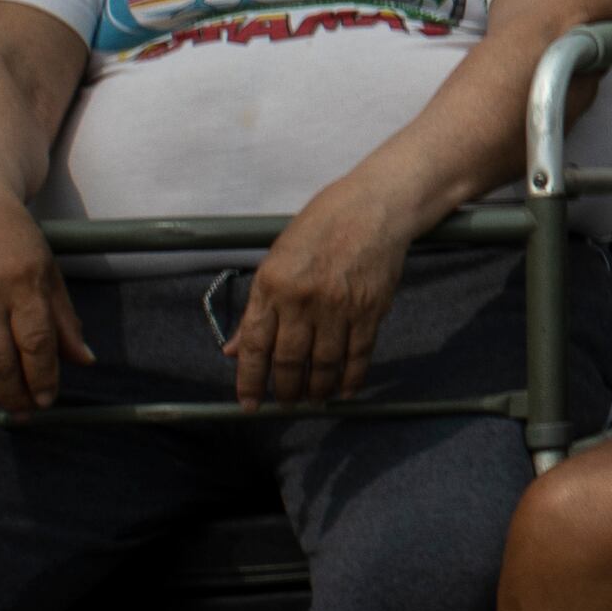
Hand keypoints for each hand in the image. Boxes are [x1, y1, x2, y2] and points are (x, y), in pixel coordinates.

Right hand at [0, 181, 88, 412]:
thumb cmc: (12, 237)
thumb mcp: (48, 269)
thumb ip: (64, 318)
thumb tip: (84, 360)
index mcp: (22, 281)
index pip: (35, 342)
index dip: (43, 377)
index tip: (49, 399)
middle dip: (15, 394)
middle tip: (28, 410)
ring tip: (4, 404)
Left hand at [224, 162, 424, 405]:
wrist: (375, 207)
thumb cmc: (322, 226)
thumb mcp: (277, 259)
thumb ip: (257, 307)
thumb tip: (236, 348)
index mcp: (272, 285)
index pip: (255, 345)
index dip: (250, 380)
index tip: (249, 403)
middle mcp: (303, 300)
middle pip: (290, 361)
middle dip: (285, 390)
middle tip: (285, 403)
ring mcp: (340, 307)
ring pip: (324, 364)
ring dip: (316, 389)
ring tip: (311, 400)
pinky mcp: (371, 310)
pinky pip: (359, 353)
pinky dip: (352, 377)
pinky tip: (345, 390)